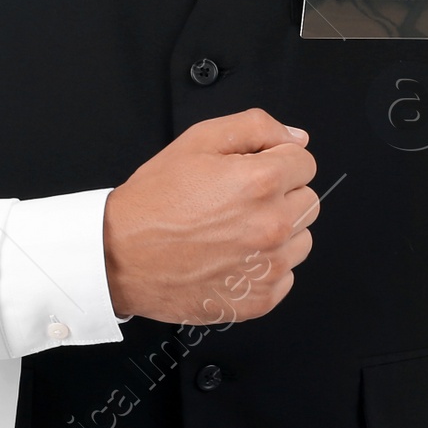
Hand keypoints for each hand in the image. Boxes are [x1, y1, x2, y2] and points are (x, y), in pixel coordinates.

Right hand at [102, 109, 320, 326]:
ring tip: (235, 230)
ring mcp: (269, 267)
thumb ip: (256, 127)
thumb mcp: (198, 140)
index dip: (277, 160)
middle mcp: (272, 225)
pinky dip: (266, 267)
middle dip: (281, 195)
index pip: (305, 162)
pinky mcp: (260, 299)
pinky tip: (233, 257)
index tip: (253, 171)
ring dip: (278, 232)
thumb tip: (296, 136)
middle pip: (308, 200)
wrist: (120, 256)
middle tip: (238, 200)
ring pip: (302, 240)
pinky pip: (287, 276)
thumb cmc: (154, 202)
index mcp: (261, 182)